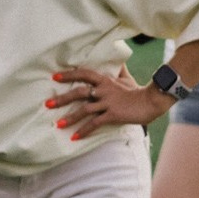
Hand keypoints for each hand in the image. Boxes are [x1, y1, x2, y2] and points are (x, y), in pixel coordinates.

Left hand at [47, 65, 168, 138]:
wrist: (150, 101)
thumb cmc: (138, 90)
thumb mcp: (126, 78)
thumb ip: (118, 71)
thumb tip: (117, 60)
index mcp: (105, 80)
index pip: (84, 74)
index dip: (70, 75)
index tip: (55, 77)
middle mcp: (104, 90)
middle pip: (79, 92)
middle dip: (62, 98)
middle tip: (47, 103)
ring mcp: (107, 103)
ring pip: (84, 110)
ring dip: (70, 118)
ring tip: (58, 125)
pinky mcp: (112, 115)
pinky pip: (94, 123)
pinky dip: (84, 131)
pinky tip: (74, 138)